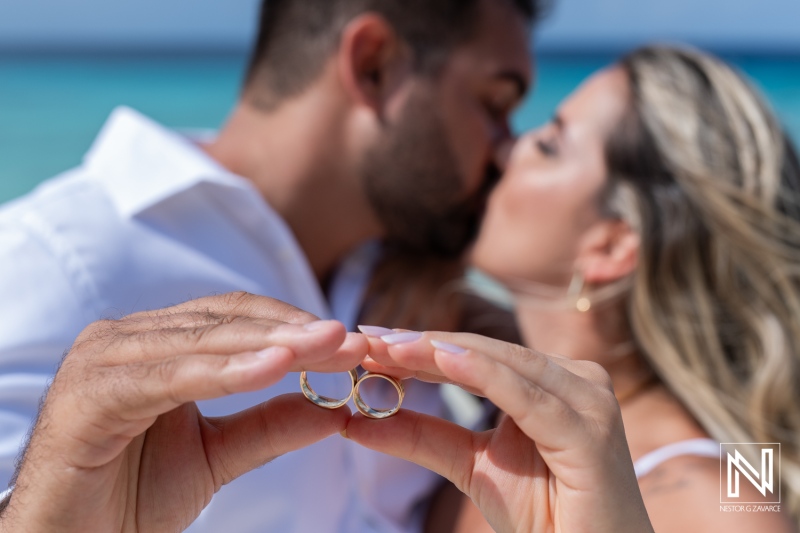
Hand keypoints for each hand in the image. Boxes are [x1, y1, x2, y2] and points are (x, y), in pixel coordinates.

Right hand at [0, 292, 366, 532]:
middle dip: (295, 331)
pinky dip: (223, 372)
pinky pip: (168, 378)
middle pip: (225, 321)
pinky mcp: (87, 396)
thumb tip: (335, 409)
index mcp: (155, 344)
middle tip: (352, 340)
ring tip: (326, 348)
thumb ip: (269, 427)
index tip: (351, 342)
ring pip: (201, 342)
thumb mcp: (216, 456)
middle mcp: (126, 339)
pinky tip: (273, 369)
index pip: (236, 317)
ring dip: (271, 344)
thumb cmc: (130, 496)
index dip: (295, 325)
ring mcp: (103, 361)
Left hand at [347, 332, 653, 532]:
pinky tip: (440, 357)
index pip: (477, 355)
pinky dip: (481, 373)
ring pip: (502, 364)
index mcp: (553, 382)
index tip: (369, 342)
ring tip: (389, 347)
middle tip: (367, 338)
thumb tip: (357, 421)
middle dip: (422, 345)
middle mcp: (576, 380)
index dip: (421, 347)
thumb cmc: (545, 517)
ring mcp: (588, 401)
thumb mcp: (472, 467)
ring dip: (440, 352)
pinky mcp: (589, 432)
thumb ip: (422, 438)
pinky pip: (526, 396)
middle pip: (486, 352)